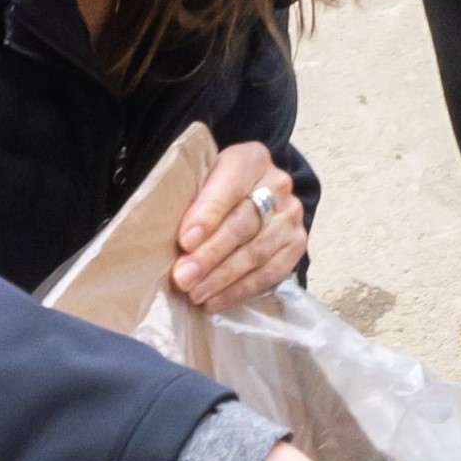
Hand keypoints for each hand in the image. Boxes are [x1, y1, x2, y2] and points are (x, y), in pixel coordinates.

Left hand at [166, 141, 311, 312]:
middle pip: (244, 224)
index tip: (185, 241)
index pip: (230, 187)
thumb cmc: (217, 188)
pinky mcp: (296, 244)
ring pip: (257, 252)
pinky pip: (271, 272)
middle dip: (211, 254)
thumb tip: (165, 239)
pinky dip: (241, 290)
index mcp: (251, 159)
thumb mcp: (202, 178)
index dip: (208, 215)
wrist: (255, 191)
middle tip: (183, 277)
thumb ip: (190, 198)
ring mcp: (291, 216)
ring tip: (195, 293)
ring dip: (223, 278)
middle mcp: (278, 184)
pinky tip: (216, 300)